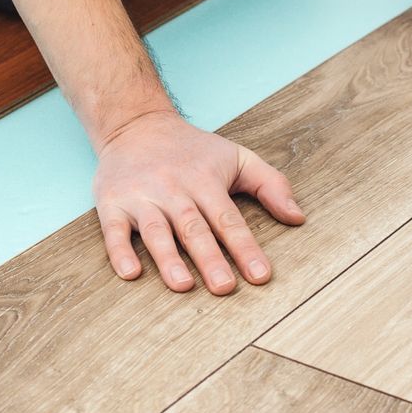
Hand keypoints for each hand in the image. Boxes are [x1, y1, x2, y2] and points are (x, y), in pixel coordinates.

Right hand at [92, 110, 304, 294]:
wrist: (136, 124)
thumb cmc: (193, 149)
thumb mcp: (237, 157)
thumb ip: (271, 184)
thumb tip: (298, 217)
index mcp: (206, 181)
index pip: (229, 219)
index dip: (245, 248)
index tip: (260, 275)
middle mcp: (174, 189)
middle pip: (194, 228)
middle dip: (210, 258)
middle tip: (224, 288)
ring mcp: (142, 197)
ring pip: (156, 230)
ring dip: (168, 258)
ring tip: (183, 284)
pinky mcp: (112, 203)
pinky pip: (114, 230)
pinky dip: (120, 251)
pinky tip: (130, 273)